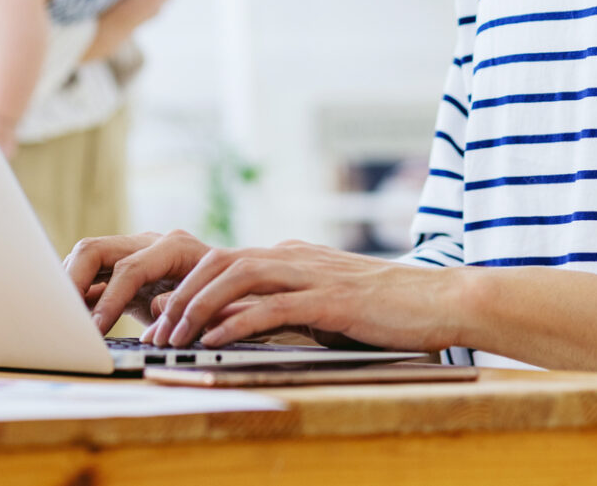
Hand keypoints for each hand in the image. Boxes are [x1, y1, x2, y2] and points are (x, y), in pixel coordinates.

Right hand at [65, 229, 214, 332]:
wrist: (230, 284)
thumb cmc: (224, 295)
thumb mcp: (210, 303)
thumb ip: (181, 306)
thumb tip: (156, 311)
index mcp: (174, 248)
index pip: (129, 268)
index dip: (109, 299)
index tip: (95, 330)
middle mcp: (148, 243)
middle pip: (94, 250)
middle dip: (71, 281)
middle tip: (60, 316)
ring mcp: (133, 252)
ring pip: (86, 258)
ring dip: (69, 285)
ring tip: (60, 317)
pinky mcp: (123, 269)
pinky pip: (91, 275)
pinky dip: (78, 293)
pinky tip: (72, 316)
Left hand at [139, 240, 462, 352]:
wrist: (441, 301)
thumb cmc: (385, 311)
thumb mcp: (324, 306)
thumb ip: (285, 308)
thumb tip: (240, 326)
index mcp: (292, 257)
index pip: (224, 261)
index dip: (186, 287)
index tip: (159, 320)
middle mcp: (296, 257)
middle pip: (219, 261)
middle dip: (181, 295)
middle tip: (156, 331)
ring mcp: (313, 275)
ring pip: (239, 277)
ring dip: (199, 306)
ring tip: (175, 337)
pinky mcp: (332, 300)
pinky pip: (274, 306)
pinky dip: (239, 321)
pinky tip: (217, 340)